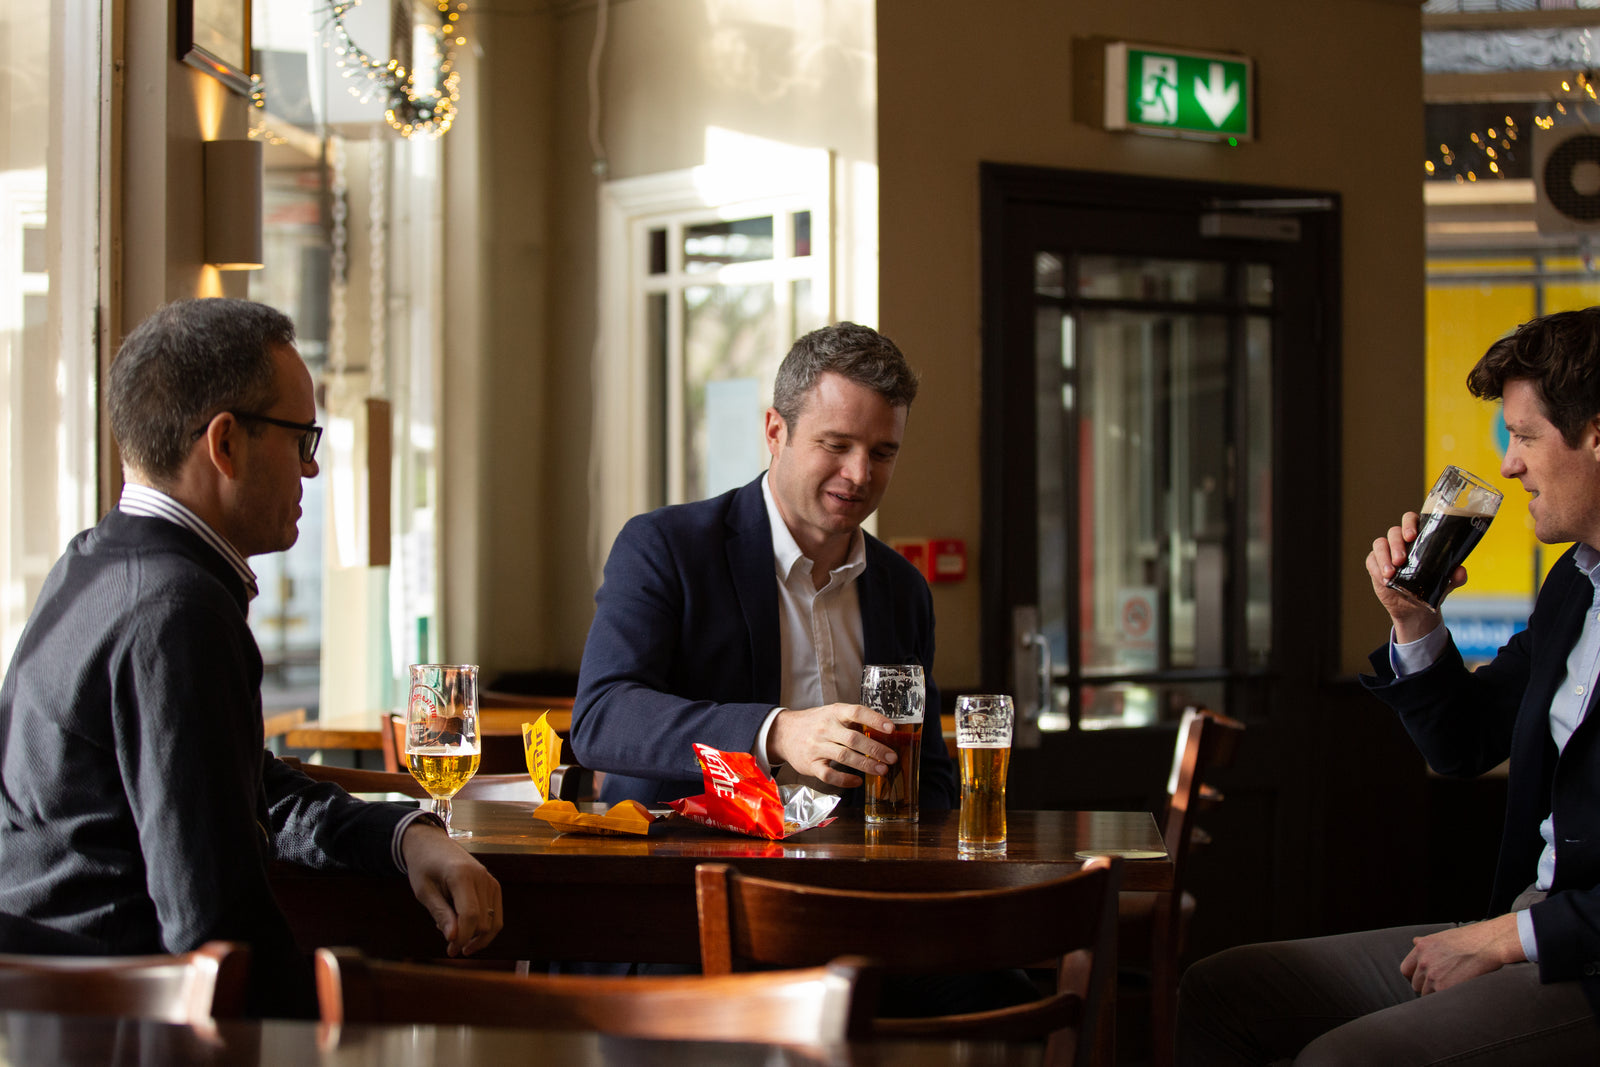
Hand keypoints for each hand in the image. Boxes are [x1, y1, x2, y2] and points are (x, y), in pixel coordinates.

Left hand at [401, 820, 503, 956]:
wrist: (431, 843)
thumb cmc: (423, 866)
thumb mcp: (424, 891)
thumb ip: (440, 914)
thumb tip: (453, 938)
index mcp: (462, 875)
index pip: (470, 915)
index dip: (462, 938)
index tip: (450, 952)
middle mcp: (482, 876)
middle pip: (483, 921)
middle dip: (467, 939)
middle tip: (447, 946)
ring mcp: (490, 880)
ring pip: (493, 921)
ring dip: (477, 936)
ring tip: (456, 938)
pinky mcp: (493, 884)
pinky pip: (496, 914)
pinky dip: (484, 926)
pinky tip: (465, 928)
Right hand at [766, 703, 897, 788]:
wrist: (784, 733)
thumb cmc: (815, 723)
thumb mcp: (832, 714)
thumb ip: (852, 721)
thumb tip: (882, 731)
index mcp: (834, 713)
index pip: (857, 712)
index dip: (875, 719)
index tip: (891, 728)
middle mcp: (825, 728)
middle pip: (854, 739)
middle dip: (875, 749)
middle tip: (891, 757)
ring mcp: (817, 747)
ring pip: (844, 757)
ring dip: (866, 764)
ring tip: (881, 770)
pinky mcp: (811, 764)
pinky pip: (829, 775)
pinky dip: (845, 780)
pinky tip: (858, 782)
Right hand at [1365, 511, 1461, 642]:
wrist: (1415, 608)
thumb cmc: (1430, 589)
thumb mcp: (1445, 584)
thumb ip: (1455, 577)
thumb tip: (1461, 571)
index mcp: (1419, 538)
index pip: (1411, 520)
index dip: (1409, 524)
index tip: (1411, 536)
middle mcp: (1401, 542)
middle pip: (1394, 532)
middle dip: (1396, 545)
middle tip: (1401, 560)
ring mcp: (1386, 552)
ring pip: (1380, 544)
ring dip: (1384, 557)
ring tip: (1391, 574)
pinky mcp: (1375, 564)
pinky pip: (1372, 561)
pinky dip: (1376, 569)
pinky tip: (1385, 580)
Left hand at [1399, 914, 1523, 995]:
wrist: (1489, 944)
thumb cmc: (1471, 939)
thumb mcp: (1443, 936)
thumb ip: (1426, 943)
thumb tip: (1414, 941)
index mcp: (1421, 948)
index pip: (1405, 969)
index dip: (1415, 976)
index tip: (1424, 980)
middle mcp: (1423, 961)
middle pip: (1416, 984)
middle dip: (1427, 987)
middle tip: (1443, 986)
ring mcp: (1432, 975)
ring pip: (1426, 994)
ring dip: (1436, 995)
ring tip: (1451, 991)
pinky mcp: (1443, 987)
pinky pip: (1437, 1000)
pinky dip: (1445, 1000)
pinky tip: (1455, 995)